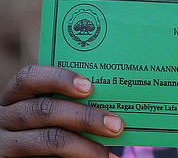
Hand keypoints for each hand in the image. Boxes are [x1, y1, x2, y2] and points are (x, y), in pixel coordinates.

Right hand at [0, 65, 122, 157]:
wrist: (32, 155)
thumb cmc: (48, 128)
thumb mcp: (53, 111)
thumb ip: (71, 104)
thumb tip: (111, 108)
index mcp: (16, 96)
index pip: (29, 77)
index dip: (59, 78)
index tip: (89, 87)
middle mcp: (4, 116)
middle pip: (43, 110)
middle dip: (85, 117)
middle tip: (116, 126)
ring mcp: (5, 142)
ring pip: (47, 139)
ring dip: (84, 146)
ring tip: (107, 154)